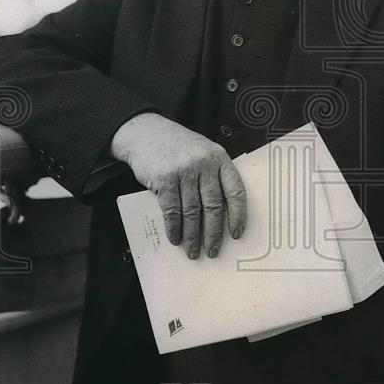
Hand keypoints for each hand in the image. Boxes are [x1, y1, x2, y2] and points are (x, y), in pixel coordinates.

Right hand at [111, 113, 246, 258]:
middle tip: (212, 251)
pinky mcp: (164, 179)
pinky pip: (172, 210)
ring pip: (192, 212)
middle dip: (213, 233)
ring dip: (192, 236)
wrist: (145, 132)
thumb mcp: (203, 152)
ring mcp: (184, 171)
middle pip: (214, 206)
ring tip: (193, 251)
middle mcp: (204, 164)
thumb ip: (213, 176)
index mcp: (220, 158)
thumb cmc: (177, 147)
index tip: (236, 234)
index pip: (236, 191)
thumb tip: (220, 216)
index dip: (238, 215)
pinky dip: (174, 228)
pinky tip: (175, 238)